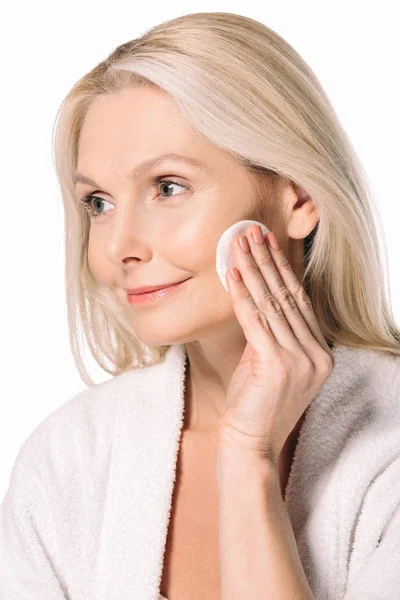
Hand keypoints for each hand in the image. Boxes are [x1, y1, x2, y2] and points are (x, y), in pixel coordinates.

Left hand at [217, 225, 334, 465]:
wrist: (250, 443)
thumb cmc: (255, 404)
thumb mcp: (269, 363)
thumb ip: (272, 334)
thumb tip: (258, 298)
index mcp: (319, 353)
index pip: (299, 302)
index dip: (282, 270)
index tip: (269, 244)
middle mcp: (316, 354)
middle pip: (287, 297)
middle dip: (267, 261)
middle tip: (253, 231)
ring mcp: (300, 360)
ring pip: (272, 303)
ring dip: (253, 269)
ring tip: (239, 243)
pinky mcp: (277, 364)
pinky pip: (255, 320)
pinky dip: (242, 293)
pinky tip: (233, 272)